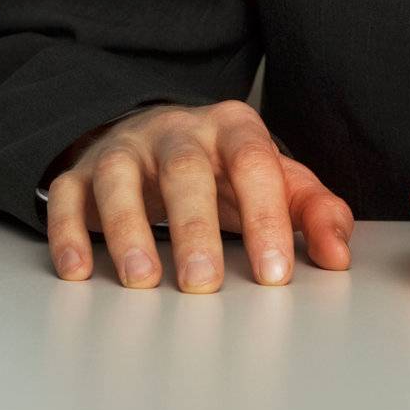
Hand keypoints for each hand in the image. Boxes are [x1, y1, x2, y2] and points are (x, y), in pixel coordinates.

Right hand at [43, 100, 354, 292]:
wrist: (160, 136)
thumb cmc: (226, 168)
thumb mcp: (277, 180)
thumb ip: (314, 211)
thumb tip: (338, 254)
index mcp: (234, 126)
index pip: (255, 165)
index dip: (266, 217)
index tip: (274, 271)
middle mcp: (179, 129)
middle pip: (187, 171)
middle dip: (196, 228)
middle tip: (204, 283)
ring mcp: (127, 147)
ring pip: (122, 179)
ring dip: (129, 230)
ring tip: (143, 279)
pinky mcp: (83, 171)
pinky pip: (71, 195)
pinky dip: (71, 231)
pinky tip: (80, 268)